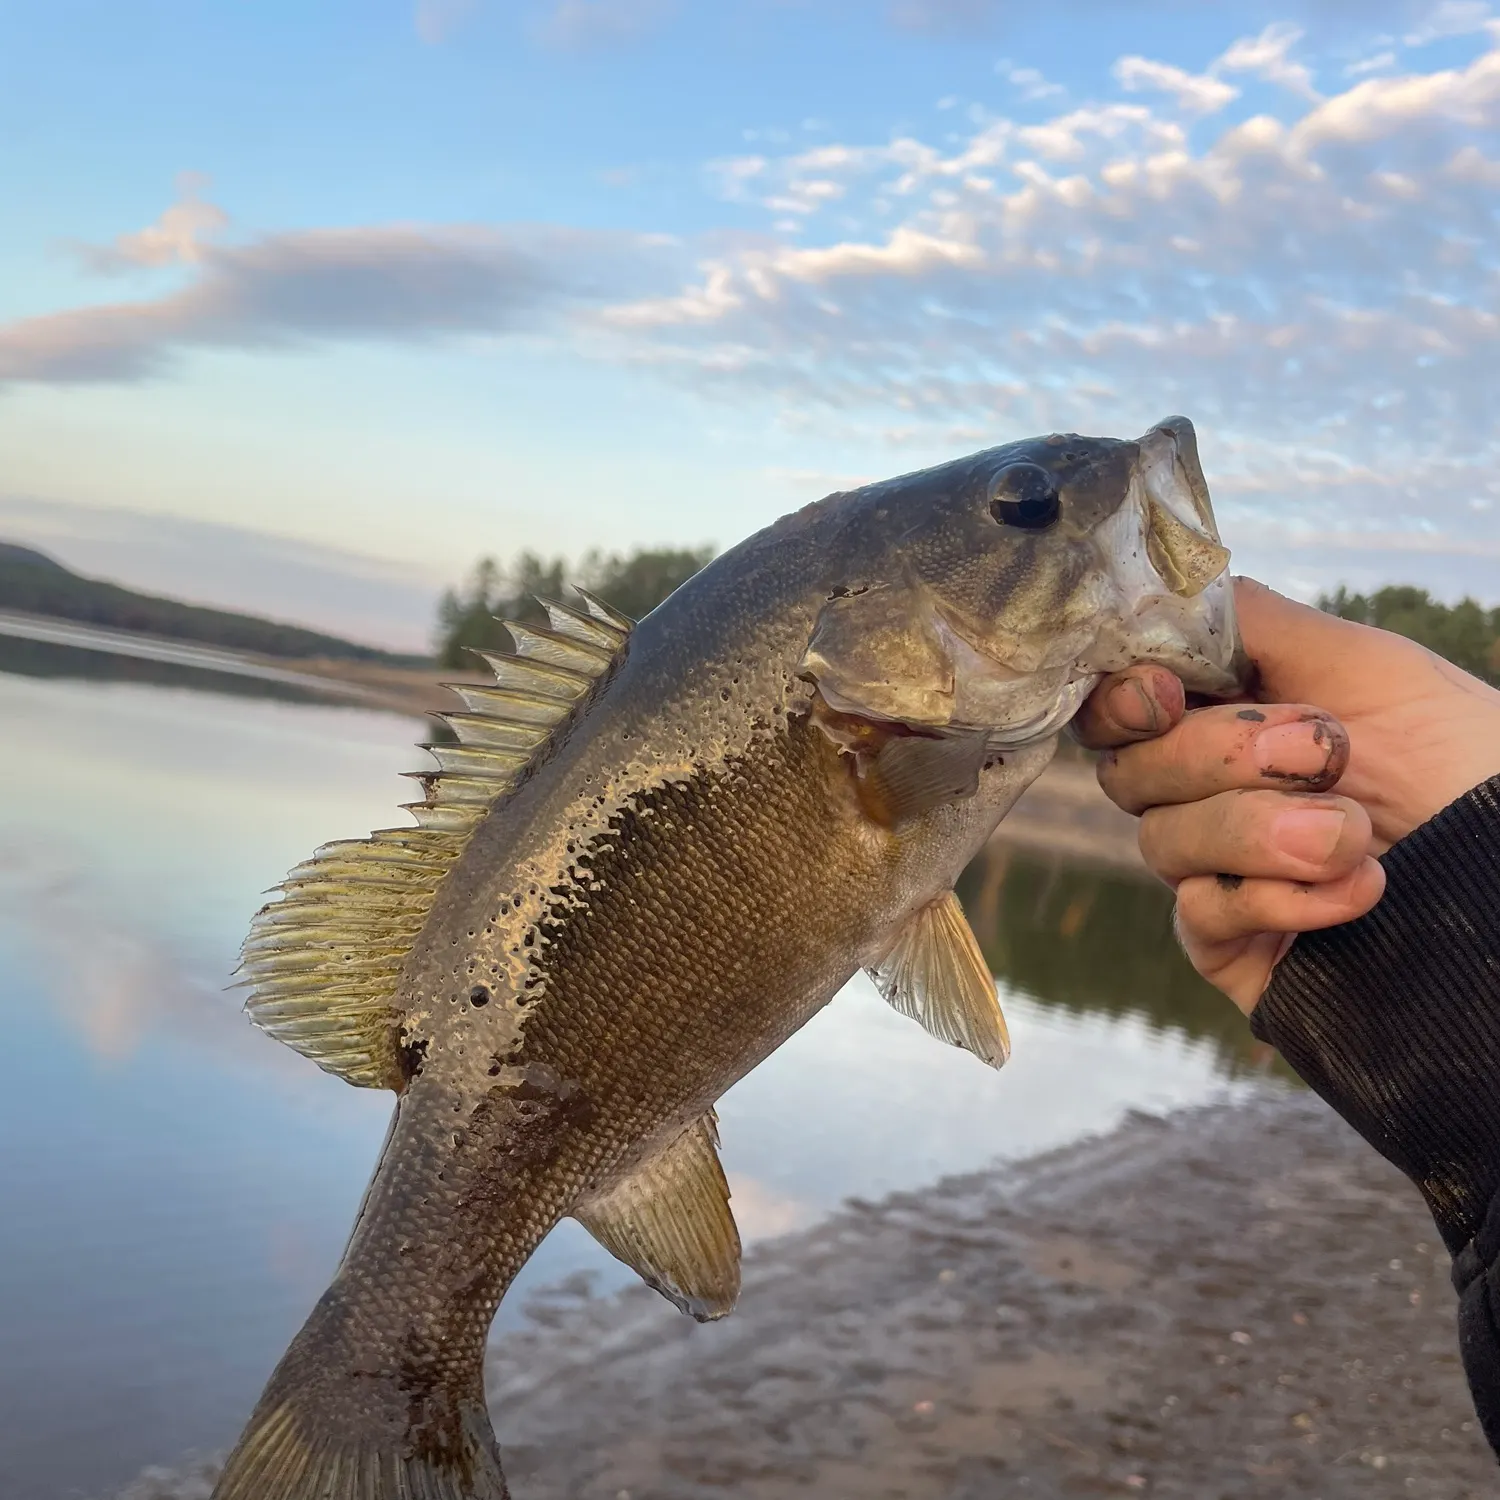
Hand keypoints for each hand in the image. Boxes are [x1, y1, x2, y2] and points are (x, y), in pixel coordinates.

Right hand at [1073, 578, 1499, 1014]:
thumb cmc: (1462, 756)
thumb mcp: (1365, 663)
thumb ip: (1250, 623)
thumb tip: (1157, 599)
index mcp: (1222, 716)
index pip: (1117, 705)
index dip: (1119, 699)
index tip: (1163, 696)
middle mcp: (1204, 793)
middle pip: (1128, 769)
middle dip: (1218, 756)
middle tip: (1324, 750)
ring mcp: (1215, 871)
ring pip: (1161, 843)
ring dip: (1259, 831)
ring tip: (1357, 835)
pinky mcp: (1233, 945)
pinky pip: (1203, 916)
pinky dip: (1277, 899)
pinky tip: (1357, 892)